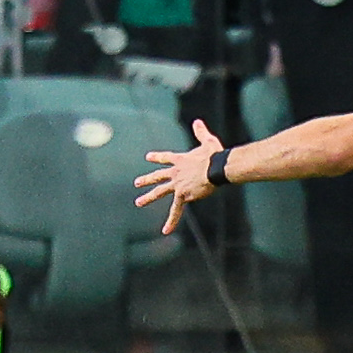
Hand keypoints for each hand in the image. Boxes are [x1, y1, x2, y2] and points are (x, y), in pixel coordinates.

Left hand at [135, 118, 224, 236]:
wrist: (215, 168)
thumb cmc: (214, 155)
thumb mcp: (208, 142)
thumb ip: (201, 132)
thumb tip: (197, 121)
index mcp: (181, 160)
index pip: (165, 158)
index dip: (157, 157)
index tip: (148, 157)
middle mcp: (175, 173)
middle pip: (158, 176)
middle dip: (147, 179)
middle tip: (137, 183)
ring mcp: (177, 185)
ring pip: (160, 192)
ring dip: (148, 197)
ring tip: (138, 202)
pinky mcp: (183, 196)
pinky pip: (176, 211)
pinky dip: (171, 221)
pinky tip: (165, 230)